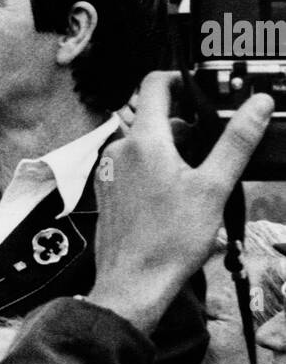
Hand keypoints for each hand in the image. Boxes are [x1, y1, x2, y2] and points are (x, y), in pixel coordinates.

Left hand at [89, 71, 272, 333]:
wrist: (133, 285)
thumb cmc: (169, 242)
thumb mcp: (214, 187)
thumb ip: (236, 141)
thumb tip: (256, 104)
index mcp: (144, 141)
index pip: (154, 85)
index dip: (179, 78)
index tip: (201, 86)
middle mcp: (120, 150)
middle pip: (153, 117)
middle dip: (184, 123)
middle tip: (212, 144)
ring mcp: (110, 171)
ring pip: (142, 143)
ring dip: (170, 148)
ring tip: (197, 177)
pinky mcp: (108, 192)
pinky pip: (131, 166)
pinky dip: (153, 168)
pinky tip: (173, 195)